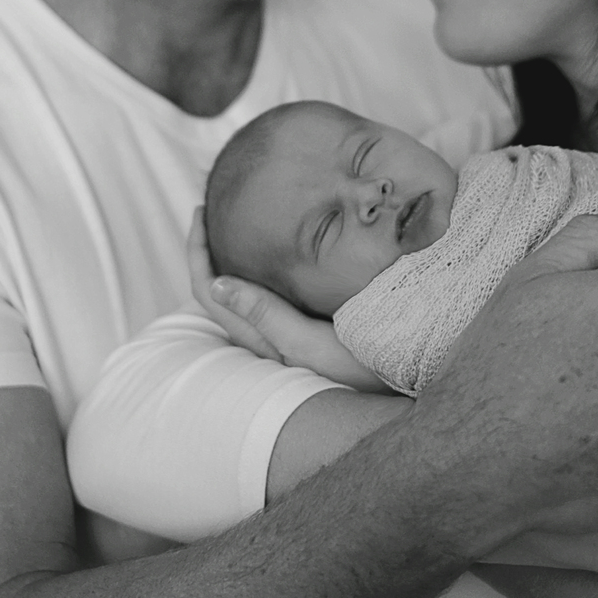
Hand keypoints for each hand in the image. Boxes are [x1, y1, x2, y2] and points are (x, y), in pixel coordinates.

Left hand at [188, 208, 390, 391]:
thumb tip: (216, 283)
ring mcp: (284, 336)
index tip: (200, 211)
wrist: (400, 387)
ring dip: (230, 258)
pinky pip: (265, 297)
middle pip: (216, 288)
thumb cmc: (358, 369)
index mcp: (258, 336)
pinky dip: (257, 269)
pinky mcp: (305, 332)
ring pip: (240, 292)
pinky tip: (276, 254)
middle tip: (209, 210)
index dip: (197, 250)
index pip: (208, 288)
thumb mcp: (309, 342)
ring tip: (234, 225)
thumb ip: (266, 315)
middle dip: (208, 248)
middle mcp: (265, 338)